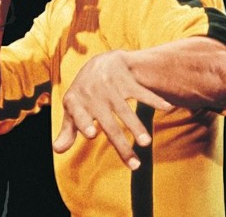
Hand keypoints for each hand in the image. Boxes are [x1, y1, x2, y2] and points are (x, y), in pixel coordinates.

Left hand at [52, 50, 172, 169]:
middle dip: (120, 143)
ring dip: (136, 126)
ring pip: (125, 110)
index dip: (83, 122)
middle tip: (134, 165)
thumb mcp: (73, 107)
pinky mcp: (126, 80)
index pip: (78, 113)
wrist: (102, 61)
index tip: (91, 133)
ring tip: (146, 143)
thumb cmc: (85, 92)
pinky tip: (167, 107)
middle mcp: (93, 93)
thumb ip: (68, 130)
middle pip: (108, 123)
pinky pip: (141, 91)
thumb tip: (57, 150)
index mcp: (76, 101)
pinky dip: (154, 99)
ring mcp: (111, 86)